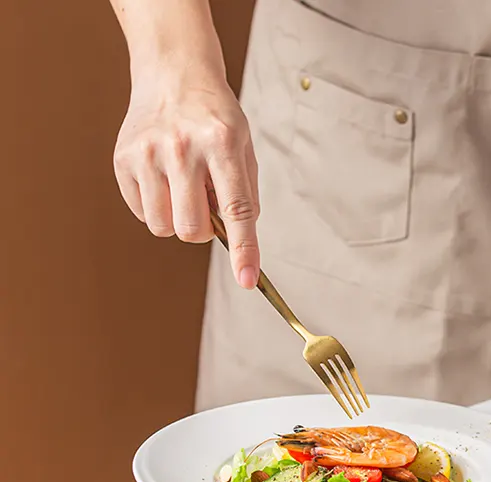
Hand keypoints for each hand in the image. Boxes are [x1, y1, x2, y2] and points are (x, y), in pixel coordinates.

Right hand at [113, 69, 259, 287]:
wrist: (172, 72)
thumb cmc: (214, 117)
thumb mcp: (243, 146)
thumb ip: (245, 195)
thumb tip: (237, 242)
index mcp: (222, 142)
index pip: (236, 210)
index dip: (243, 250)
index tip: (248, 279)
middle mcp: (182, 147)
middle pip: (191, 229)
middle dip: (203, 231)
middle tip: (205, 207)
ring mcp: (147, 152)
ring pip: (163, 227)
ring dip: (178, 220)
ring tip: (183, 189)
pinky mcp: (122, 159)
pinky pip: (142, 213)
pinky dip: (156, 207)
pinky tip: (162, 178)